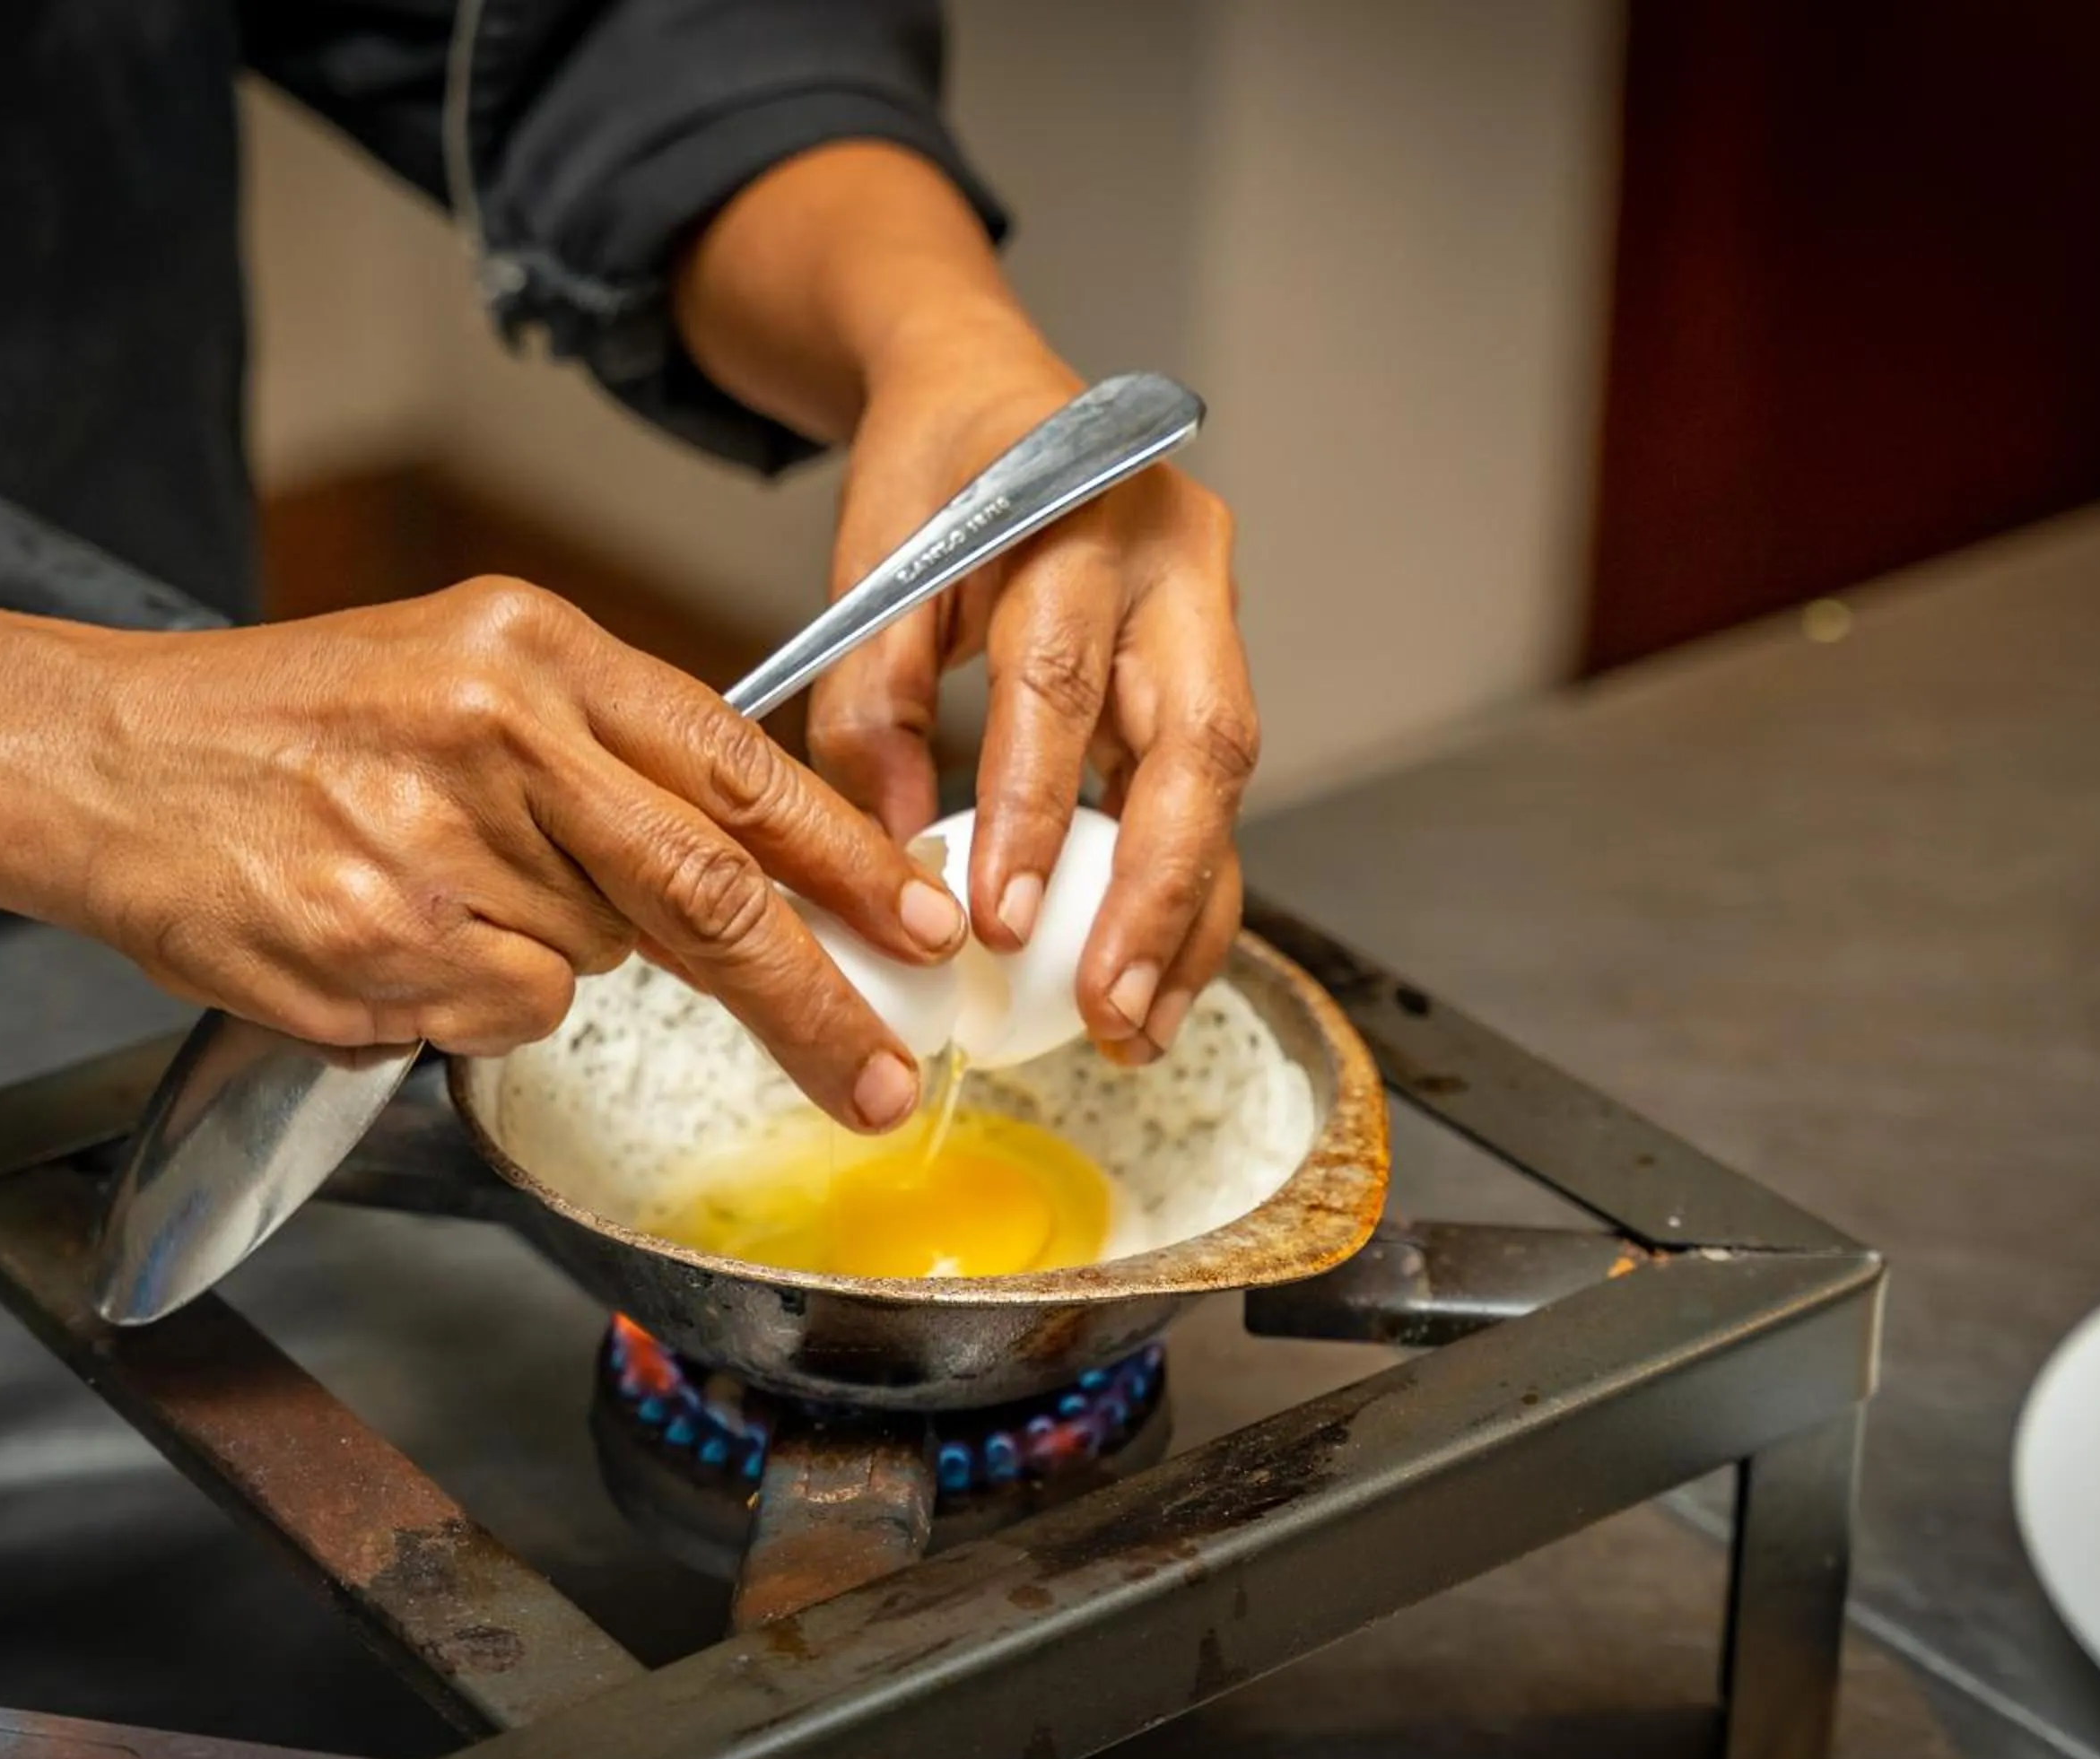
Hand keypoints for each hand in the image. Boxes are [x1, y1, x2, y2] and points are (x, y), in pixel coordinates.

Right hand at [21, 581, 965, 1130]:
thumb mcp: (464, 670)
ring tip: (435, 892)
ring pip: (594, 966)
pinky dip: (468, 1004)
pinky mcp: (377, 952)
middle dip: (811, 999)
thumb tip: (752, 861)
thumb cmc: (288, 722)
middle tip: (874, 1070)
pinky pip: (500, 1017)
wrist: (96, 759)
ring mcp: (433, 852)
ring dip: (551, 959)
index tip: (924, 925)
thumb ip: (606, 749)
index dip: (848, 860)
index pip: (738, 766)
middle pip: (709, 895)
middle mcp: (497, 737)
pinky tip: (386, 939)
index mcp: (535, 645)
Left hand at [810, 338, 1257, 1064]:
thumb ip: (873, 696)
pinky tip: (1152, 979)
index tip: (1001, 919)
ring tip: (1138, 1027)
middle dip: (1155, 889)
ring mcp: (1212, 617)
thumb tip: (902, 855)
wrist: (992, 389)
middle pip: (1196, 741)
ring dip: (1188, 915)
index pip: (1061, 678)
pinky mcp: (1212, 670)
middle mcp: (1177, 565)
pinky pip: (1212, 794)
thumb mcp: (874, 560)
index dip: (1035, 807)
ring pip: (1225, 783)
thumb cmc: (932, 470)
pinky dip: (1185, 892)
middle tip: (1112, 1006)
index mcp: (1081, 516)